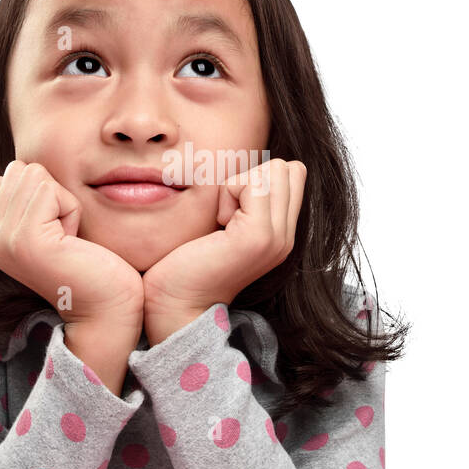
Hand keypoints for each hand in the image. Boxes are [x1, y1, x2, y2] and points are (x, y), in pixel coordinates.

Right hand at [0, 161, 144, 329]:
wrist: (107, 309)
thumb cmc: (93, 265)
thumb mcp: (52, 227)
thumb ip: (29, 202)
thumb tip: (22, 167)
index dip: (39, 193)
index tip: (54, 231)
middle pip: (19, 170)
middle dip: (53, 194)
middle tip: (66, 236)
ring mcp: (5, 242)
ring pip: (34, 175)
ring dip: (63, 201)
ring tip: (70, 239)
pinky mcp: (26, 241)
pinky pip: (49, 190)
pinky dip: (71, 209)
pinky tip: (74, 242)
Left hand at [141, 158, 306, 343]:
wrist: (176, 304)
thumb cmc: (187, 262)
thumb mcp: (226, 224)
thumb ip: (246, 199)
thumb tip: (248, 165)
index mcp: (281, 233)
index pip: (292, 173)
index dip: (258, 177)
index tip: (232, 208)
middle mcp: (286, 236)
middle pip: (286, 168)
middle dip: (249, 178)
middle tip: (225, 214)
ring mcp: (276, 238)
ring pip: (273, 171)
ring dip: (237, 186)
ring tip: (220, 222)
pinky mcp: (258, 237)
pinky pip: (252, 184)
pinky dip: (228, 194)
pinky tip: (217, 226)